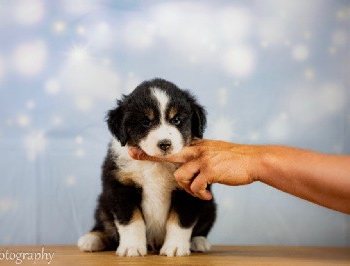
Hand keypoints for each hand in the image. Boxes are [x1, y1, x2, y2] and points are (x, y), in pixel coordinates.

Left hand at [129, 139, 259, 199]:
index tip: (132, 149)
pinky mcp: (210, 171)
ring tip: (198, 192)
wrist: (253, 160)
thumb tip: (187, 159)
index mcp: (196, 145)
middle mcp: (196, 150)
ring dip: (186, 188)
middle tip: (132, 155)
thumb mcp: (213, 150)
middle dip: (148, 157)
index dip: (151, 149)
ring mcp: (202, 159)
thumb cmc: (234, 158)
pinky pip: (194, 187)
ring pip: (179, 176)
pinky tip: (207, 196)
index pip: (171, 146)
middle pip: (167, 154)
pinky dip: (199, 195)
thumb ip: (199, 153)